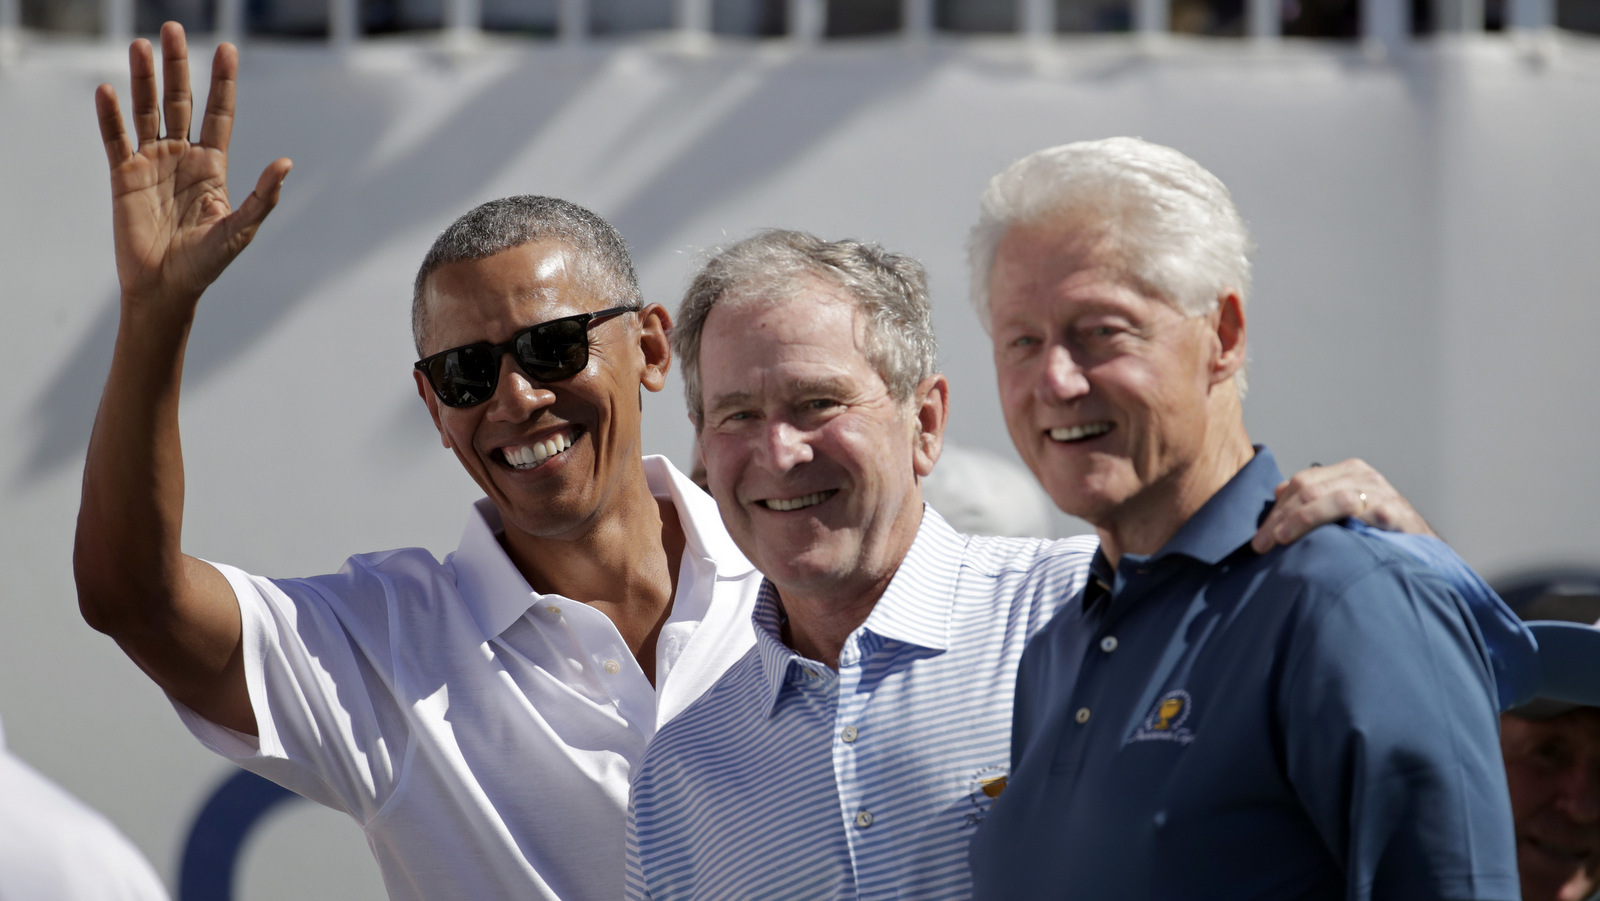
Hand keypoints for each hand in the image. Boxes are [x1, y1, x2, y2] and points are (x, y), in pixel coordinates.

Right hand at [95, 22, 290, 308]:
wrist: (166, 288)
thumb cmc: (206, 264)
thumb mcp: (240, 229)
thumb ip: (262, 196)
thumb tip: (285, 163)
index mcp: (213, 166)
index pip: (218, 113)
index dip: (222, 82)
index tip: (227, 48)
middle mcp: (182, 157)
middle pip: (180, 101)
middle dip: (178, 66)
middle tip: (172, 28)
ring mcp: (152, 164)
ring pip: (147, 111)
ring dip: (142, 79)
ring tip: (140, 46)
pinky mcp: (124, 177)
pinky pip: (115, 140)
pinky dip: (111, 116)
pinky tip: (107, 90)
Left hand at [1251, 458, 1434, 552]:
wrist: (1420, 546)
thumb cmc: (1376, 530)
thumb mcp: (1341, 510)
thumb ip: (1314, 499)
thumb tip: (1278, 491)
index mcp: (1346, 472)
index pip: (1300, 483)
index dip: (1276, 510)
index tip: (1259, 538)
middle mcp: (1362, 476)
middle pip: (1310, 489)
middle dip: (1281, 518)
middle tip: (1263, 544)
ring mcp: (1381, 492)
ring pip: (1333, 499)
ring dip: (1303, 520)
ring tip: (1282, 539)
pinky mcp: (1397, 512)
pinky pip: (1367, 514)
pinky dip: (1344, 524)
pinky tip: (1328, 539)